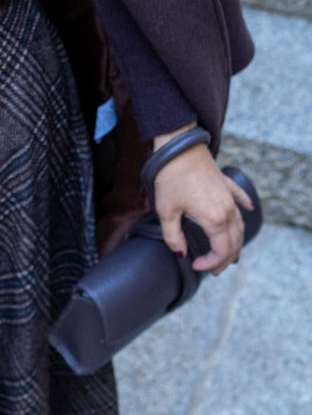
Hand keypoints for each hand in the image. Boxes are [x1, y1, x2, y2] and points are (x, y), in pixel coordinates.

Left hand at [151, 128, 251, 275]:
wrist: (179, 146)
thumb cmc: (171, 176)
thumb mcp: (166, 211)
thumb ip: (173, 237)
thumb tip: (181, 254)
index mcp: (214, 219)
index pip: (221, 251)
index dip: (211, 263)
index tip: (196, 265)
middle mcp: (227, 210)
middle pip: (234, 242)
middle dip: (225, 259)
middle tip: (213, 269)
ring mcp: (229, 196)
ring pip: (239, 225)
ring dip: (235, 241)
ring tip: (229, 252)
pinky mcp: (226, 183)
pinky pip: (240, 199)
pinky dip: (245, 208)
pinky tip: (249, 209)